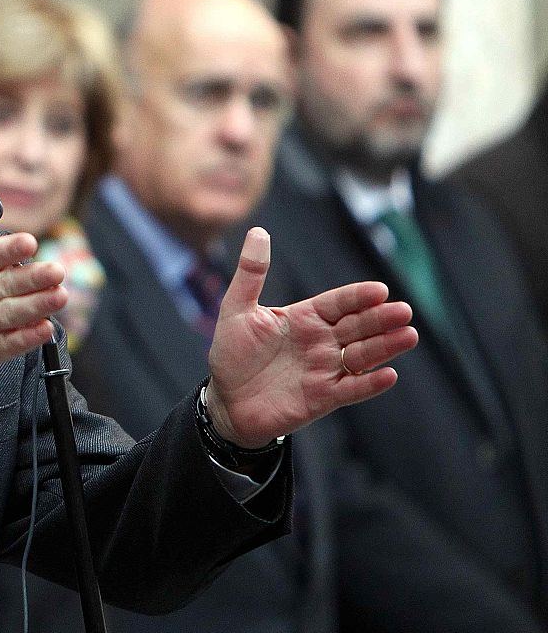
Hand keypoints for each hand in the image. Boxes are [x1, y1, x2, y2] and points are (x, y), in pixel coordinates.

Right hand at [0, 173, 65, 413]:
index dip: (7, 250)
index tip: (29, 242)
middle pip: (1, 286)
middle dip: (31, 279)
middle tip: (57, 271)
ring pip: (6, 314)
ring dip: (35, 306)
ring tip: (60, 297)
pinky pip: (4, 346)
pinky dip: (24, 338)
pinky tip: (44, 329)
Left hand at [204, 227, 417, 446]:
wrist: (225, 401)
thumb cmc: (231, 354)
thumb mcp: (237, 310)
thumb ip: (251, 274)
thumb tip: (257, 231)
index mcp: (305, 318)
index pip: (339, 303)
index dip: (359, 297)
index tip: (380, 290)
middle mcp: (321, 341)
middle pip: (359, 326)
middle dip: (382, 319)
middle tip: (404, 311)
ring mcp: (325, 369)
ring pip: (362, 355)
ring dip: (386, 346)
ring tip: (408, 335)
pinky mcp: (324, 397)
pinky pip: (352, 390)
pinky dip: (370, 384)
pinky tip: (388, 374)